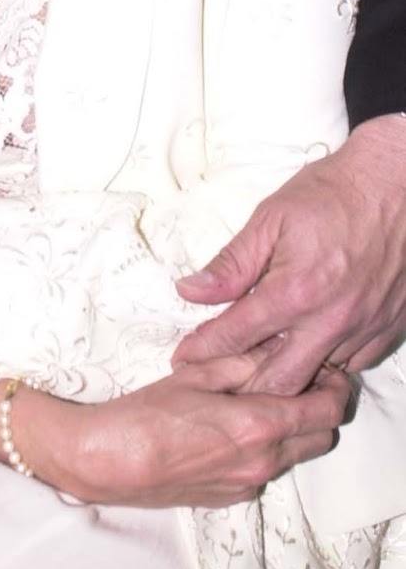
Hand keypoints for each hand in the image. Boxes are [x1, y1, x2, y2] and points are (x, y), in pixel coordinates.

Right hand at [0, 356, 349, 508]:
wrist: (108, 462)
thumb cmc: (145, 412)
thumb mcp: (196, 373)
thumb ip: (242, 361)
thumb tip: (275, 345)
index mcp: (259, 424)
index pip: (327, 409)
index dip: (334, 385)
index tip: (323, 365)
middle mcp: (263, 460)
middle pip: (322, 437)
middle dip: (318, 407)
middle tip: (296, 377)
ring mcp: (249, 483)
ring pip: (295, 454)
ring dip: (292, 427)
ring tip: (258, 397)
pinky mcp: (232, 496)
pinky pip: (266, 469)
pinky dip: (265, 447)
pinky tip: (232, 426)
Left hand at [174, 116, 405, 392]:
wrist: (396, 185)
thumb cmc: (333, 194)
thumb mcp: (270, 219)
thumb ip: (231, 264)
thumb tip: (191, 291)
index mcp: (295, 291)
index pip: (236, 336)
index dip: (203, 349)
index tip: (183, 358)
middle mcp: (331, 320)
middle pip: (279, 380)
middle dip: (243, 383)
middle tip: (218, 378)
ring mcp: (364, 329)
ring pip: (318, 378)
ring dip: (288, 375)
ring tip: (260, 365)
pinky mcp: (387, 330)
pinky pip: (353, 365)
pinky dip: (327, 363)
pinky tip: (308, 347)